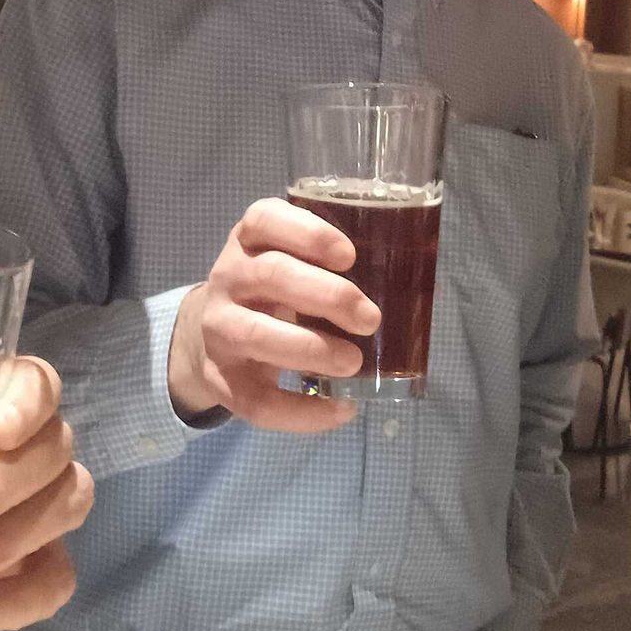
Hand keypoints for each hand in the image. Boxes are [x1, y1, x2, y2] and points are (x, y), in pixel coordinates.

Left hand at [0, 355, 92, 630]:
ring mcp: (42, 506)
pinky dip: (20, 599)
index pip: (37, 381)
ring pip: (71, 502)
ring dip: (22, 533)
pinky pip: (57, 578)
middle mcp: (30, 448)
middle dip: (11, 479)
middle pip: (56, 447)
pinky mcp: (40, 563)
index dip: (29, 399)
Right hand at [167, 197, 378, 431]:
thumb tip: (416, 287)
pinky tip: (341, 408)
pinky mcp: (218, 377)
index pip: (265, 219)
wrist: (214, 329)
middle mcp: (228, 276)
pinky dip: (301, 412)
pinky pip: (256, 400)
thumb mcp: (294, 261)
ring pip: (256, 335)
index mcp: (250, 239)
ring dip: (311, 349)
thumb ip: (338, 266)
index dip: (308, 234)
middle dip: (327, 296)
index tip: (350, 256)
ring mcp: (217, 327)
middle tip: (370, 319)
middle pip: (271, 276)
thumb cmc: (279, 288)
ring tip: (353, 362)